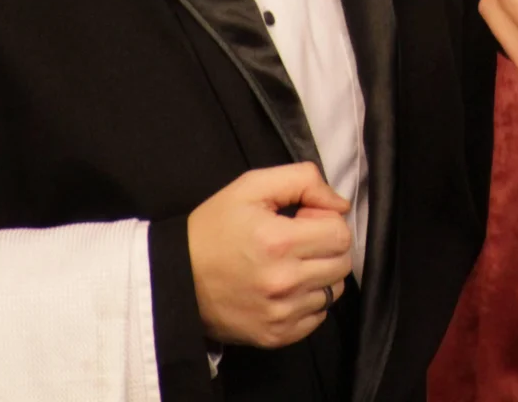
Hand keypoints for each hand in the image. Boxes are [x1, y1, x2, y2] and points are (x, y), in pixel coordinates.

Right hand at [185, 163, 353, 348]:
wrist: (175, 277)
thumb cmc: (213, 228)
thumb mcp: (251, 186)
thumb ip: (302, 180)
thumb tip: (340, 204)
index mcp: (279, 242)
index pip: (340, 233)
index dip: (327, 220)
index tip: (305, 219)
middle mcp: (284, 282)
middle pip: (342, 264)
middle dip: (328, 246)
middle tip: (299, 240)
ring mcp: (280, 314)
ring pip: (333, 291)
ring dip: (320, 274)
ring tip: (291, 264)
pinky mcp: (275, 336)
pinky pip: (317, 318)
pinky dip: (309, 301)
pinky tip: (285, 288)